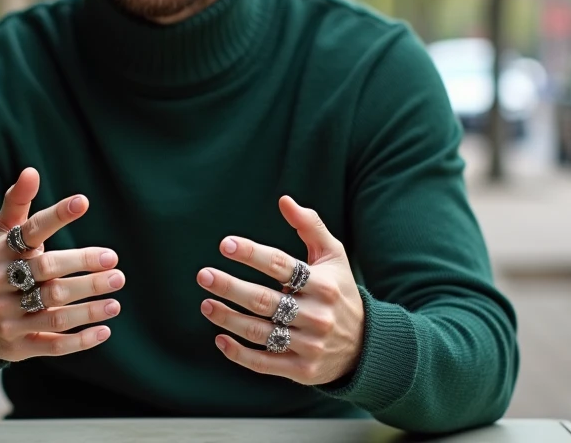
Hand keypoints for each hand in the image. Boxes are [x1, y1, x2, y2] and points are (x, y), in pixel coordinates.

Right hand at [0, 167, 123, 360]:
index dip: (56, 216)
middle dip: (83, 266)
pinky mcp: (18, 345)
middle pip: (47, 272)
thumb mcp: (0, 235)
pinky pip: (52, 344)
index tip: (83, 202)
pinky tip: (104, 329)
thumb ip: (17, 203)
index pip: (30, 231)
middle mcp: (0, 283)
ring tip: (115, 296)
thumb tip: (31, 171)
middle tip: (114, 263)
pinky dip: (80, 340)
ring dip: (89, 306)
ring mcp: (8, 317)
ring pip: (54, 311)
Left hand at [198, 195, 364, 384]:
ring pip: (260, 332)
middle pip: (265, 300)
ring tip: (206, 304)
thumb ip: (310, 226)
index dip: (251, 254)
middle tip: (204, 275)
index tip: (225, 245)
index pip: (281, 265)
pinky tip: (220, 339)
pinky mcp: (302, 369)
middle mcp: (316, 314)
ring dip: (228, 319)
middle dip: (231, 287)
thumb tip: (284, 200)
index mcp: (322, 283)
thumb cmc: (340, 291)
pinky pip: (264, 363)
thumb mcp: (333, 256)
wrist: (367, 346)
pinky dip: (239, 353)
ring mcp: (309, 344)